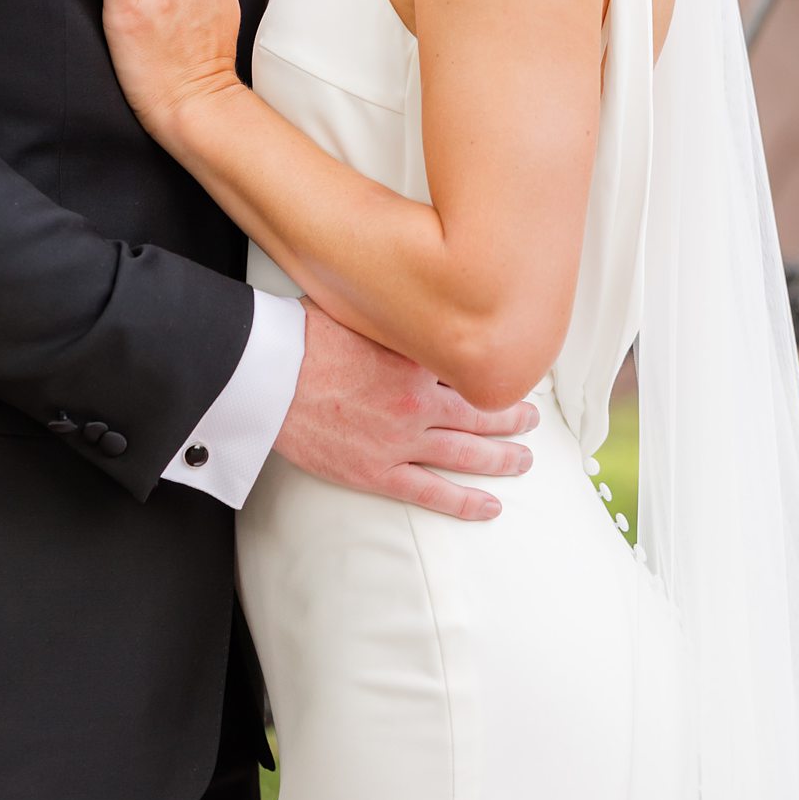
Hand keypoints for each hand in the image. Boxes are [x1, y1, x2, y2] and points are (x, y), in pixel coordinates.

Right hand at [276, 301, 537, 520]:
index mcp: (414, 357)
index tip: (510, 371)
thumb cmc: (301, 334)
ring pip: (466, 453)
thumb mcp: (357, 308)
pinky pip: (431, 492)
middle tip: (531, 418)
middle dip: (510, 415)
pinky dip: (465, 502)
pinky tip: (490, 507)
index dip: (493, 370)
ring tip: (524, 460)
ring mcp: (400, 439)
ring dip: (501, 457)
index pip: (468, 366)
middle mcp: (417, 400)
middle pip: (479, 410)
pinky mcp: (376, 471)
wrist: (267, 374)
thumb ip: (393, 314)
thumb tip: (413, 292)